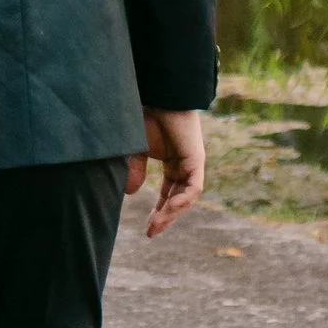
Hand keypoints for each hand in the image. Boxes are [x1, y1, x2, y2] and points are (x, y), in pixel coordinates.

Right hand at [126, 108, 205, 237]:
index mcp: (172, 160)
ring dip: (171, 213)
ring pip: (186, 197)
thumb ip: (134, 170)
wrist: (157, 93)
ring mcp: (192, 162)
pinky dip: (181, 200)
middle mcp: (184, 163)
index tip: (148, 228)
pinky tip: (168, 209)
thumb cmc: (144, 114)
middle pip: (178, 198)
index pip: (169, 192)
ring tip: (155, 225)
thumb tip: (131, 193)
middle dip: (165, 217)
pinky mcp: (196, 159)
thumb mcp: (134, 148)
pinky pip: (193, 188)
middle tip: (151, 233)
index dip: (159, 210)